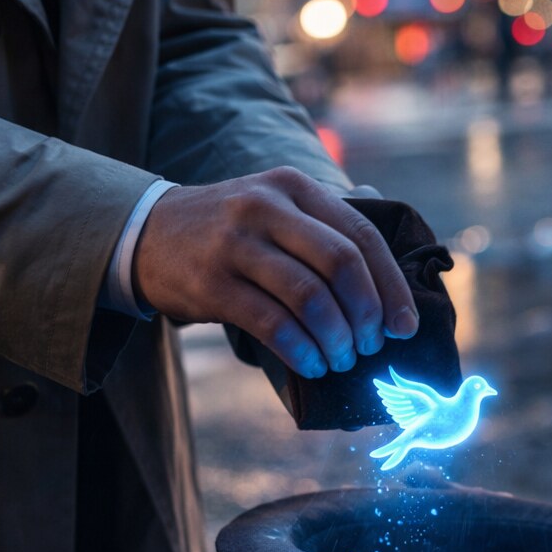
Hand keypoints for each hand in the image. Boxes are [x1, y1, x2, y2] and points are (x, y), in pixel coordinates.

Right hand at [132, 167, 418, 376]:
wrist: (147, 233)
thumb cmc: (233, 231)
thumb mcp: (279, 206)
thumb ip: (330, 228)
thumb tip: (394, 281)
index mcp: (294, 187)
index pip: (361, 236)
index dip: (391, 286)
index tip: (405, 326)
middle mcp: (266, 207)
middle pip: (341, 264)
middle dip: (366, 314)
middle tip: (371, 346)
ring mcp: (235, 244)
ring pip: (310, 297)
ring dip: (336, 338)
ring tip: (342, 359)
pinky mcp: (211, 283)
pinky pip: (272, 324)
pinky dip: (302, 351)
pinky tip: (313, 365)